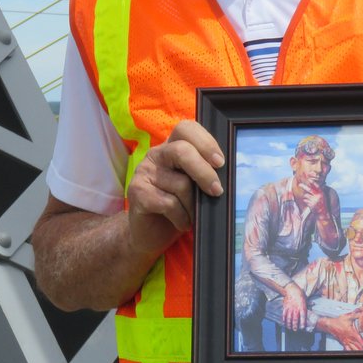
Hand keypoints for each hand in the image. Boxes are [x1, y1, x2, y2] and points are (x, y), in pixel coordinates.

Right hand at [125, 120, 223, 256]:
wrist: (149, 234)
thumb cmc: (178, 208)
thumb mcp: (194, 187)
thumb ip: (204, 173)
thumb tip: (226, 172)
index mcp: (171, 147)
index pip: (186, 129)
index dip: (205, 142)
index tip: (220, 163)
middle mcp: (156, 155)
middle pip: (182, 151)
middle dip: (204, 172)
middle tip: (216, 191)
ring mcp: (144, 172)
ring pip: (180, 183)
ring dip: (193, 206)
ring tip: (191, 215)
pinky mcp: (136, 192)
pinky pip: (169, 203)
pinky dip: (181, 217)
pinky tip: (181, 222)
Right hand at [281, 283, 309, 330]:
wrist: (292, 289)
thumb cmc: (299, 294)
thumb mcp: (305, 299)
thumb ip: (309, 304)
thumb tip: (313, 305)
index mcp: (302, 306)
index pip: (303, 316)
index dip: (302, 322)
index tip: (302, 327)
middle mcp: (296, 308)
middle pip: (295, 319)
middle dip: (295, 325)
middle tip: (295, 330)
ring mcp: (290, 308)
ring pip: (289, 318)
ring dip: (289, 324)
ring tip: (289, 328)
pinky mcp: (285, 307)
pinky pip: (284, 314)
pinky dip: (284, 319)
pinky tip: (284, 323)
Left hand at [299, 183, 324, 215]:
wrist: (322, 212)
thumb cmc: (321, 202)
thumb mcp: (322, 196)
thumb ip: (317, 191)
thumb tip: (312, 185)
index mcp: (321, 193)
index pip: (317, 186)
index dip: (313, 183)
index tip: (309, 179)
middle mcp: (318, 196)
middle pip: (310, 190)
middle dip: (304, 186)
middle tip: (299, 184)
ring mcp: (314, 200)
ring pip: (306, 195)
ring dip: (306, 196)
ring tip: (310, 199)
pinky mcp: (311, 204)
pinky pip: (305, 200)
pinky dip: (306, 200)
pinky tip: (310, 203)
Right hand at [318, 314, 362, 350]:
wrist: (329, 325)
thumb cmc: (338, 321)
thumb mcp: (348, 316)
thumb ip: (356, 315)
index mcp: (351, 333)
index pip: (360, 341)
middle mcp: (349, 338)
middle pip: (357, 347)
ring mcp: (345, 342)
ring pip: (353, 349)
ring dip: (358, 351)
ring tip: (362, 352)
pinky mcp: (342, 343)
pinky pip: (347, 349)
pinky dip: (351, 351)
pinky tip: (353, 352)